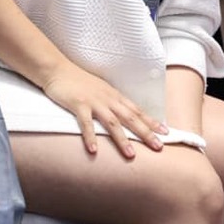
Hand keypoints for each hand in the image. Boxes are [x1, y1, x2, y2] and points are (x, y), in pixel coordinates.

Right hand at [42, 65, 167, 157]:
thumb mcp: (101, 91)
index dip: (151, 121)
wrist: (59, 69)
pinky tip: (94, 150)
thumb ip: (112, 102)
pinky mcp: (78, 104)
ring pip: (112, 122)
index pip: (137, 110)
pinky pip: (86, 123)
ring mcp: (94, 102)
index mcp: (114, 96)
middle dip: (145, 132)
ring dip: (122, 139)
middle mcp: (108, 99)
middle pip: (130, 117)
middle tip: (158, 146)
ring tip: (131, 154)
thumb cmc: (79, 81)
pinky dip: (90, 136)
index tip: (165, 132)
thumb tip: (124, 115)